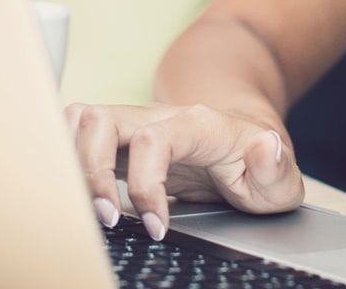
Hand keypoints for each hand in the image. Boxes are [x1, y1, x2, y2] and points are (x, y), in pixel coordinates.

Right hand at [63, 101, 304, 240]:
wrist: (243, 138)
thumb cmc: (256, 162)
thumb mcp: (281, 176)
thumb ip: (276, 167)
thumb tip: (264, 147)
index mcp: (197, 125)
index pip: (154, 140)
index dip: (145, 186)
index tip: (158, 227)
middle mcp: (157, 116)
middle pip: (101, 120)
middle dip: (91, 172)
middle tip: (107, 219)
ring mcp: (133, 124)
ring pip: (79, 119)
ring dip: (71, 161)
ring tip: (84, 206)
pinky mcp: (117, 139)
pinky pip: (75, 133)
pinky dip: (64, 157)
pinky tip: (74, 192)